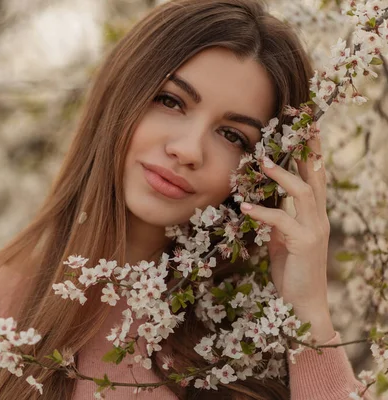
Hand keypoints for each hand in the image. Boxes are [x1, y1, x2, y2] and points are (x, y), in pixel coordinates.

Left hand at [239, 130, 334, 342]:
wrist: (302, 304)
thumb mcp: (282, 239)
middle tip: (300, 127)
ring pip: (304, 193)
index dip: (311, 153)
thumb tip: (264, 203)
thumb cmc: (291, 271)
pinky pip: (284, 221)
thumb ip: (278, 220)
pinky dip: (264, 213)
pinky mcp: (304, 244)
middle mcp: (318, 218)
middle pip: (317, 176)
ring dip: (283, 176)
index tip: (306, 130)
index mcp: (313, 215)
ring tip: (263, 162)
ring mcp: (314, 230)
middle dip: (309, 151)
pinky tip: (246, 207)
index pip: (315, 177)